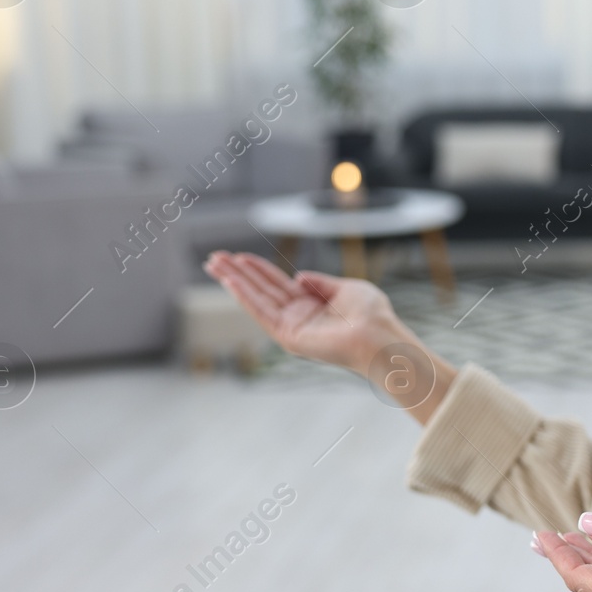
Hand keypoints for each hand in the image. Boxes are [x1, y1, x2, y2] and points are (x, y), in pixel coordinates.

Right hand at [202, 251, 409, 374]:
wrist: (378, 335)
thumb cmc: (371, 315)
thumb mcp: (346, 288)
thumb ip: (320, 282)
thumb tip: (297, 276)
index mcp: (311, 304)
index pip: (277, 283)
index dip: (257, 269)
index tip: (238, 255)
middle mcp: (297, 316)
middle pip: (260, 289)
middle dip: (237, 273)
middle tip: (214, 257)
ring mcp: (290, 326)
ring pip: (255, 299)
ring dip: (234, 281)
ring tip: (213, 264)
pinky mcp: (288, 336)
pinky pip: (261, 311)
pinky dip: (244, 296)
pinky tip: (230, 281)